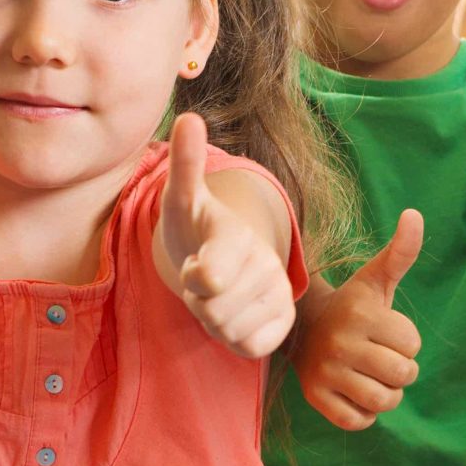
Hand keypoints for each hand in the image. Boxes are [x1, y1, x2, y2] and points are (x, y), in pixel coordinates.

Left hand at [158, 114, 295, 358]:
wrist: (221, 255)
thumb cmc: (196, 226)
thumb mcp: (183, 197)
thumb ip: (185, 162)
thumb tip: (189, 118)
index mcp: (239, 237)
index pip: (208, 279)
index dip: (192, 279)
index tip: (194, 264)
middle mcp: (266, 265)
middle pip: (213, 311)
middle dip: (198, 301)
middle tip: (205, 280)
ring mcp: (279, 296)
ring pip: (228, 331)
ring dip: (212, 320)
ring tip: (218, 296)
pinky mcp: (283, 325)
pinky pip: (248, 348)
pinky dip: (233, 338)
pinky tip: (234, 315)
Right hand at [295, 209, 422, 430]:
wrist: (303, 328)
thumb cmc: (353, 306)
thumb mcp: (376, 278)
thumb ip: (401, 252)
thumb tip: (416, 214)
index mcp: (361, 315)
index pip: (412, 345)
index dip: (407, 341)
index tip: (387, 333)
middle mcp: (341, 344)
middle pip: (401, 375)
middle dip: (402, 371)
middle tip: (385, 360)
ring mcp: (326, 372)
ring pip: (382, 401)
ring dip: (387, 395)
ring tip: (375, 379)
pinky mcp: (315, 397)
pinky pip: (357, 421)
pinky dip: (365, 415)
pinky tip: (358, 394)